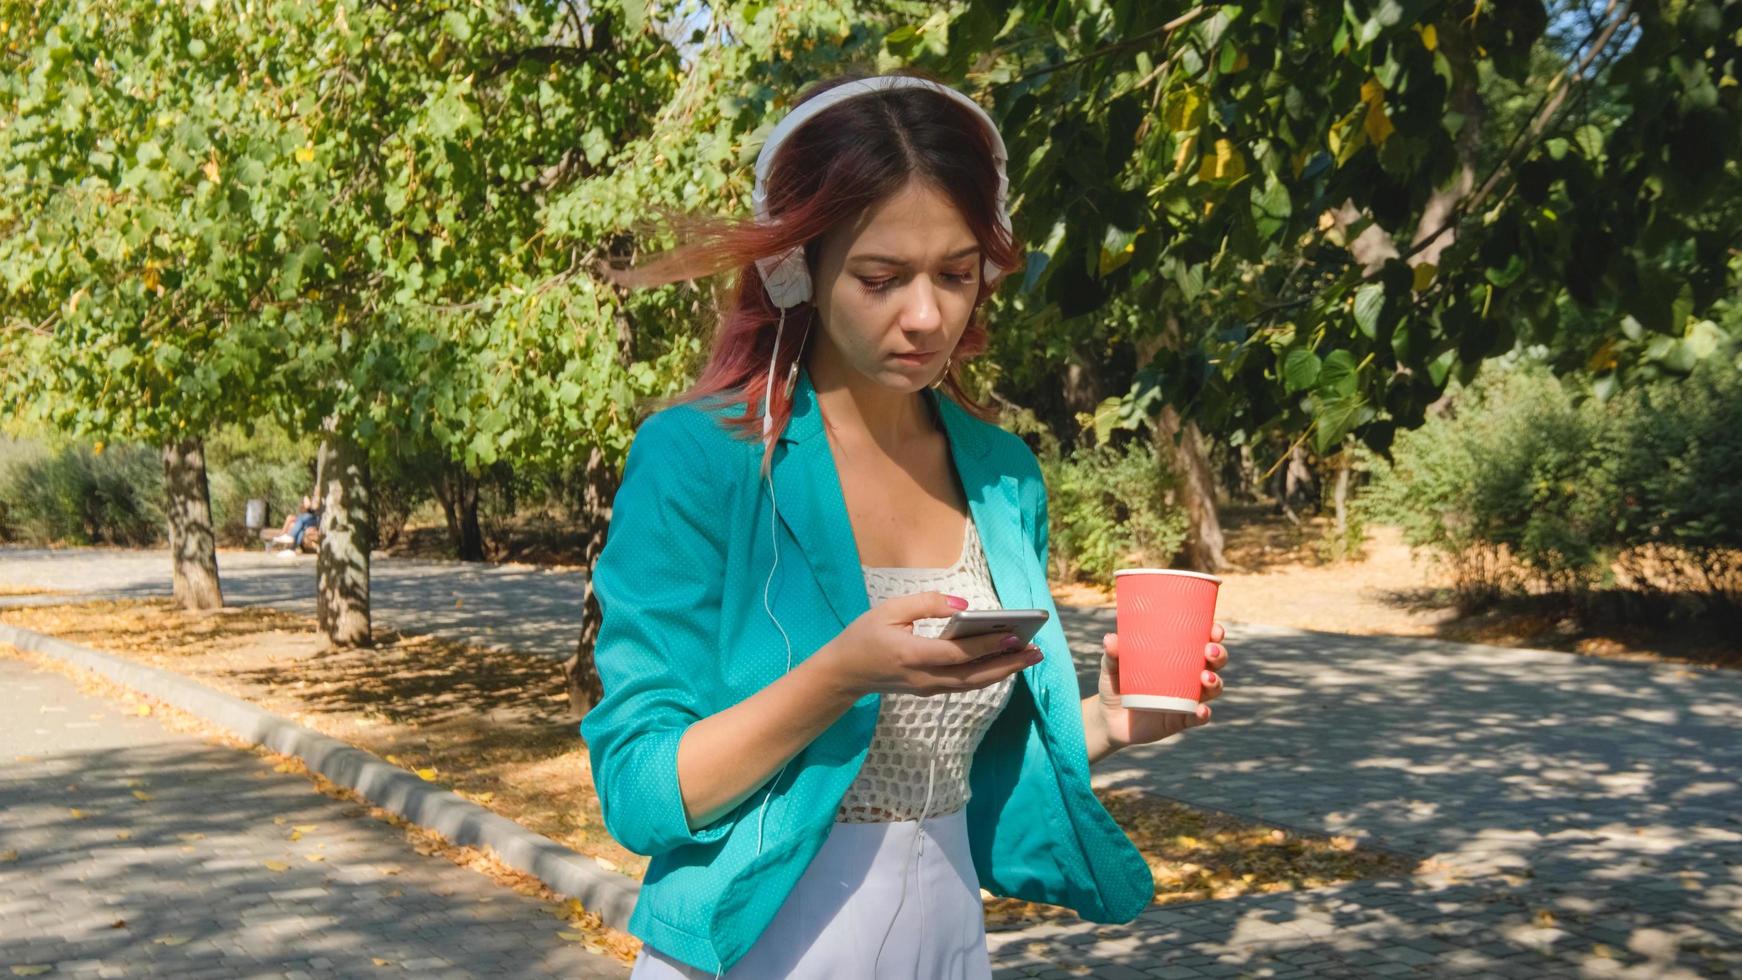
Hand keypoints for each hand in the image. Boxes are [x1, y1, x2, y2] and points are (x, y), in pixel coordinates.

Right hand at [818, 592, 1042, 698]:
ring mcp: (927, 689)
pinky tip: (1004, 663)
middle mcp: (923, 678)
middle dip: (1008, 664)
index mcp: (911, 655)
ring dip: (1003, 672)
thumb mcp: (890, 610)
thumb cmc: (865, 636)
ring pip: (972, 684)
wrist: (844, 673)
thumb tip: (962, 606)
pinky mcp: (929, 691)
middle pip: (974, 676)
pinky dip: (987, 675)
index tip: (1014, 635)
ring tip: (1028, 657)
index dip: (987, 645)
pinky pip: (964, 685)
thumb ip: (926, 604)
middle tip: (1036, 652)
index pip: (957, 653)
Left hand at [1095, 624, 1227, 750]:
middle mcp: (1187, 676)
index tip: (1214, 630)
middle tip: (1209, 651)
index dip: (1214, 635)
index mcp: (1177, 657)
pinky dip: (1203, 714)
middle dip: (1219, 655)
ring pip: (1212, 688)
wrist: (1108, 720)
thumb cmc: (1115, 685)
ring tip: (1205, 677)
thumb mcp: (1111, 667)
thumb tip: (1111, 639)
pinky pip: (1197, 717)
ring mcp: (1186, 698)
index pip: (1202, 642)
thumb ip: (1111, 654)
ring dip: (1215, 682)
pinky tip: (1201, 710)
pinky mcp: (1180, 720)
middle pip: (1214, 663)